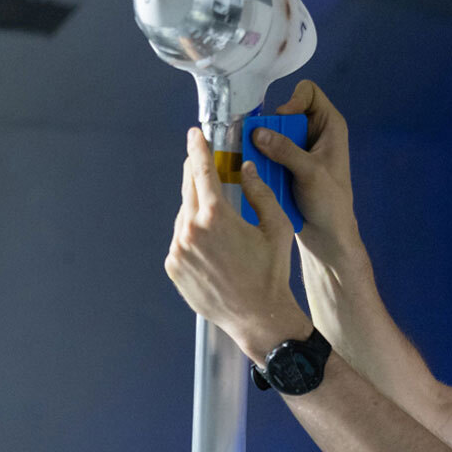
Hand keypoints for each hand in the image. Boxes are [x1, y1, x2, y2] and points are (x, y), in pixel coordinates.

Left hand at [163, 128, 309, 360]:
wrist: (258, 317)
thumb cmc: (271, 272)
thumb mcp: (277, 226)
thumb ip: (260, 192)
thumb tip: (245, 169)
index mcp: (216, 216)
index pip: (201, 169)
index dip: (198, 148)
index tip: (195, 135)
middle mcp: (190, 230)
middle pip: (189, 189)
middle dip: (196, 174)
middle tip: (204, 164)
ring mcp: (178, 250)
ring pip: (184, 215)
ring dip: (197, 209)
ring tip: (219, 220)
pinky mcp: (173, 267)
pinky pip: (180, 240)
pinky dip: (192, 234)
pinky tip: (212, 245)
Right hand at [254, 80, 358, 254]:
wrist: (328, 235)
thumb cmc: (330, 203)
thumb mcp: (310, 173)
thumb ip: (285, 150)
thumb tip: (257, 133)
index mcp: (330, 125)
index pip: (309, 92)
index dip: (293, 99)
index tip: (282, 118)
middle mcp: (314, 133)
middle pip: (284, 114)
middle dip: (270, 128)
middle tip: (257, 144)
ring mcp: (299, 149)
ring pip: (272, 135)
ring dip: (262, 147)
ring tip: (254, 161)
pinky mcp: (286, 165)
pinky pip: (267, 154)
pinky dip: (260, 161)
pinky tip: (256, 173)